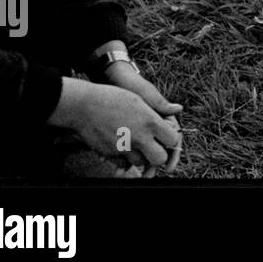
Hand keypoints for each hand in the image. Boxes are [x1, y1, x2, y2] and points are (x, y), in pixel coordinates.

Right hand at [48, 77, 181, 171]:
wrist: (83, 105)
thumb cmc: (112, 97)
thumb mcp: (139, 97)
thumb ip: (160, 107)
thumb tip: (179, 109)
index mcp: (150, 121)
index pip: (172, 139)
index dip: (170, 138)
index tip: (165, 134)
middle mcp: (139, 137)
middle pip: (159, 158)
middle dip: (158, 154)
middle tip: (153, 145)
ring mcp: (124, 147)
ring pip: (141, 162)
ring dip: (141, 156)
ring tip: (136, 143)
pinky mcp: (110, 154)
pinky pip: (123, 163)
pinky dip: (125, 158)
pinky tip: (123, 146)